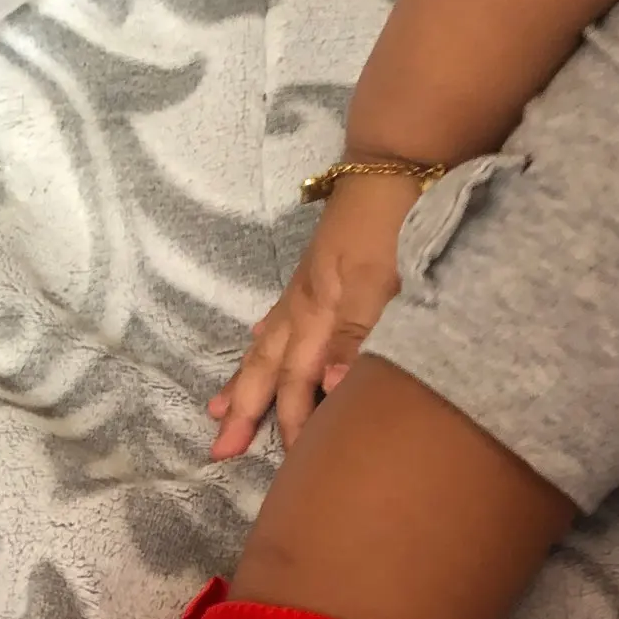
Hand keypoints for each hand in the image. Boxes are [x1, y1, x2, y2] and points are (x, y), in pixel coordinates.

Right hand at [209, 172, 420, 458]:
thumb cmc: (398, 220)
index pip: (300, 379)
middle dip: (246, 409)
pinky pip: (280, 313)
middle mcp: (304, 302)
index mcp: (320, 310)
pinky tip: (257, 338)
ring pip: (268, 342)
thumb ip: (357, 333)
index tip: (290, 460)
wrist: (398, 158)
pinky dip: (266, 333)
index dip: (293, 419)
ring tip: (219, 406)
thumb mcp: (386, 278)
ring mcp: (307, 285)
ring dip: (245, 377)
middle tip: (220, 449)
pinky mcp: (317, 270)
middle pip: (269, 366)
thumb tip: (328, 390)